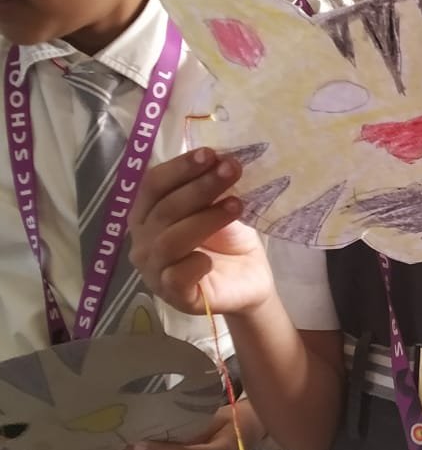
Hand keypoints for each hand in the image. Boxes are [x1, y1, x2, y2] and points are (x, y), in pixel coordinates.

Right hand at [129, 148, 275, 316]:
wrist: (250, 280)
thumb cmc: (228, 238)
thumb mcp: (221, 205)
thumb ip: (213, 185)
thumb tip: (221, 157)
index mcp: (149, 213)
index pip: (153, 184)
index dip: (180, 167)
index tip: (211, 154)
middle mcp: (144, 241)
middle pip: (164, 209)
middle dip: (200, 186)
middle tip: (231, 170)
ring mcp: (154, 270)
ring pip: (169, 241)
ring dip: (205, 218)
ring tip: (236, 205)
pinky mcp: (174, 296)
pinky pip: (174, 277)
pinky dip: (193, 264)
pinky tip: (209, 259)